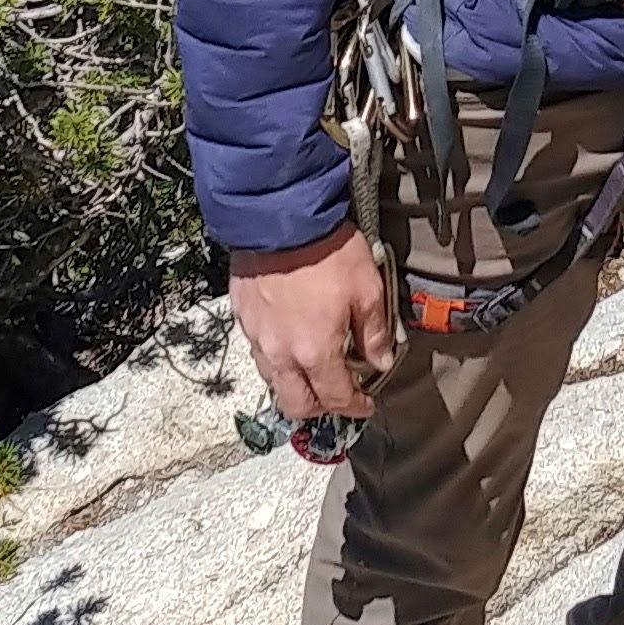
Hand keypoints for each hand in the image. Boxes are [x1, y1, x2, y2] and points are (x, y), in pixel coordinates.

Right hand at [232, 223, 395, 423]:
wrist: (280, 216)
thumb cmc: (327, 251)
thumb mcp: (367, 289)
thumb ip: (374, 332)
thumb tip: (380, 361)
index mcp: (315, 352)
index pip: (337, 399)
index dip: (355, 407)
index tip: (366, 404)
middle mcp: (281, 353)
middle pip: (297, 405)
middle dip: (320, 408)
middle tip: (338, 393)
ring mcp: (257, 337)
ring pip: (273, 381)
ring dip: (295, 383)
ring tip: (313, 366)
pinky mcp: (242, 317)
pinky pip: (258, 351)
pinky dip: (276, 356)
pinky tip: (290, 338)